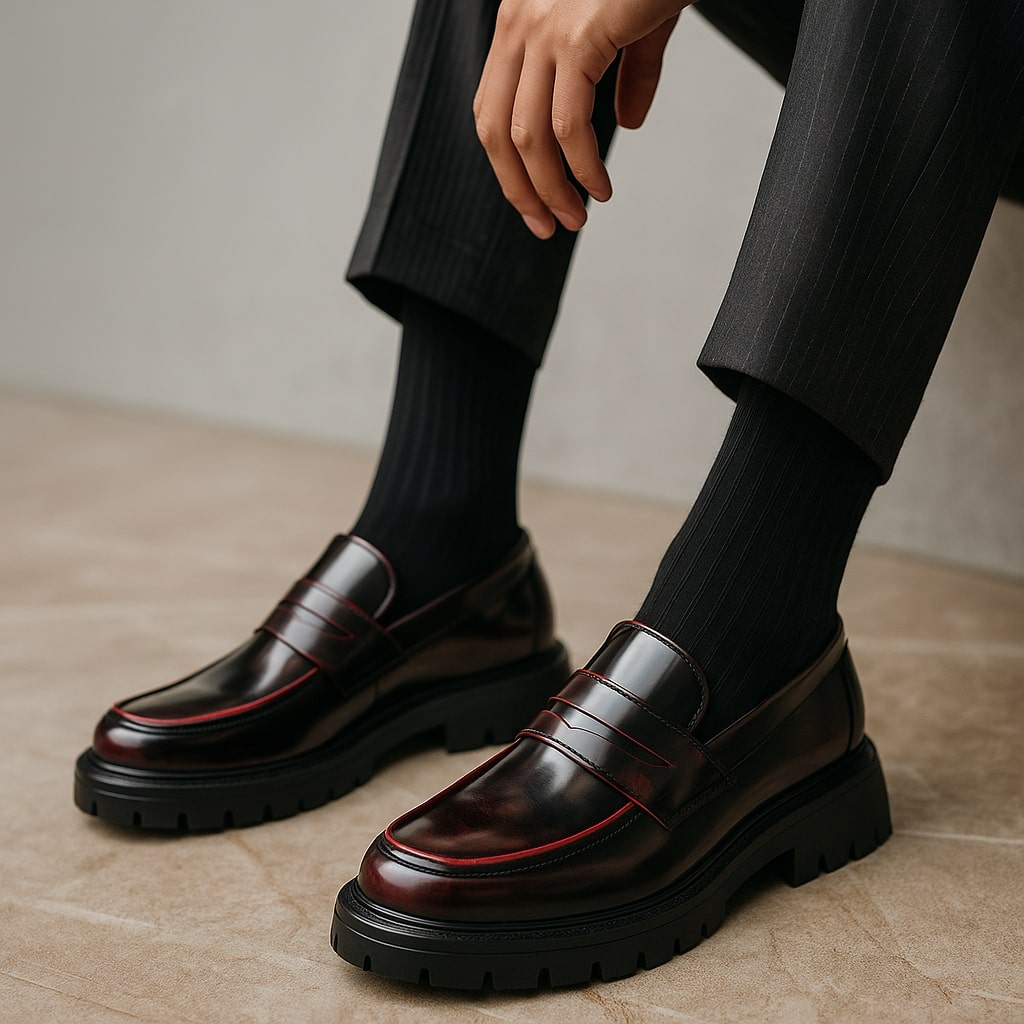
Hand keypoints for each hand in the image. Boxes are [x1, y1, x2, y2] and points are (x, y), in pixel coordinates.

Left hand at [473, 0, 685, 238]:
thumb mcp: (634, 22)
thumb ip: (627, 71)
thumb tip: (629, 123)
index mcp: (520, 20)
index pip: (492, 110)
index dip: (508, 167)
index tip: (534, 203)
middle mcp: (519, 23)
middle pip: (496, 132)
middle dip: (520, 191)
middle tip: (549, 226)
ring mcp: (544, 28)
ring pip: (527, 138)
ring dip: (551, 190)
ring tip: (577, 217)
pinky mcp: (578, 36)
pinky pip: (569, 126)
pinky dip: (582, 169)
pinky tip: (601, 187)